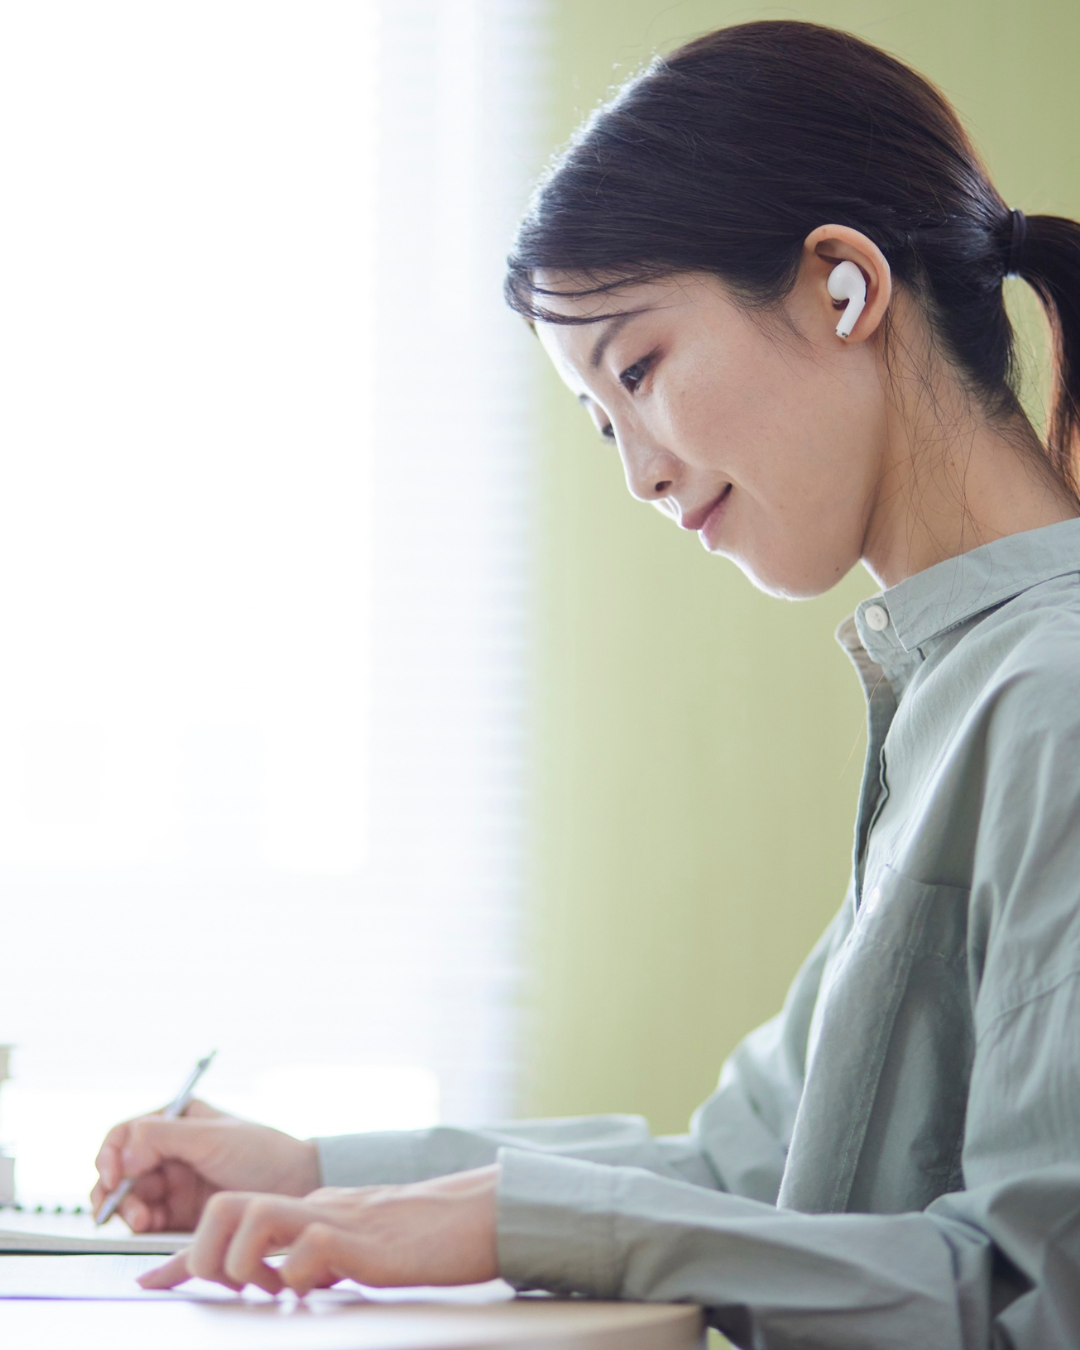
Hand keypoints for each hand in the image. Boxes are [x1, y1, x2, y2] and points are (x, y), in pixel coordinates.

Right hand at [91, 1100, 320, 1232]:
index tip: (113, 1175)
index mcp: (177, 1120)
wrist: (297, 1187)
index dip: (111, 1153)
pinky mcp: (180, 1214)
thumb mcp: (213, 1136)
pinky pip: (146, 1220)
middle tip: (128, 1208)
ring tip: (142, 1221)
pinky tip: (149, 1227)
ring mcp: (174, 1182)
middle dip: (115, 1189)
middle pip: (119, 1169)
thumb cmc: (263, 1152)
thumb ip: (162, 1138)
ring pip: (128, 1197)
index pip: (126, 1133)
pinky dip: (139, 1224)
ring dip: (126, 1209)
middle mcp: (170, 1150)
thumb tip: (122, 1156)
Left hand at [137, 1164, 500, 1295]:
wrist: (474, 1216)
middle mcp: (312, 1207)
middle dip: (206, 1254)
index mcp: (306, 1211)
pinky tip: (319, 1288)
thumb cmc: (419, 1239)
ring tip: (273, 1290)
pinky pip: (309, 1249)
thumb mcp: (351, 1249)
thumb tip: (280, 1279)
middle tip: (235, 1288)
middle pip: (225, 1205)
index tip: (149, 1282)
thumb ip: (313, 1256)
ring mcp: (334, 1218)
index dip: (183, 1257)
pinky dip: (298, 1273)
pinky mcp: (362, 1239)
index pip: (229, 1219)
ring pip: (251, 1215)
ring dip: (245, 1262)